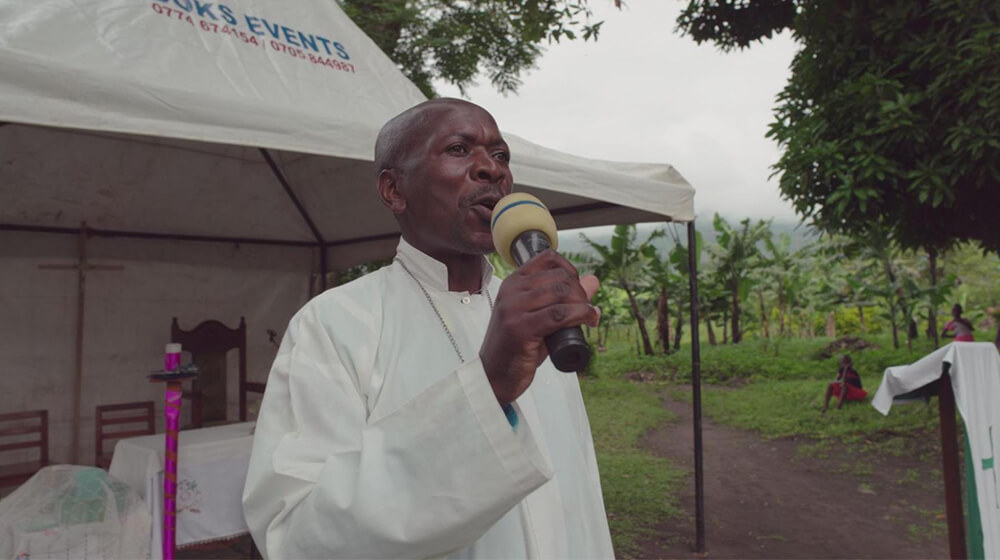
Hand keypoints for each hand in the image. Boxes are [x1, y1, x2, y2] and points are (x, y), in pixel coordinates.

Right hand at [479, 251, 599, 405]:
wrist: (495, 374)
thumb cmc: (518, 346)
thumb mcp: (540, 316)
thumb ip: (564, 298)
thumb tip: (593, 280)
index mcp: (513, 283)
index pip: (548, 258)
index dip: (570, 270)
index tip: (578, 288)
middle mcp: (511, 291)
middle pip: (558, 277)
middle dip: (580, 292)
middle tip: (587, 309)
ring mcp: (514, 309)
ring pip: (560, 293)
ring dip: (582, 304)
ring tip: (589, 316)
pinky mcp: (520, 328)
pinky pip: (558, 315)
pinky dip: (579, 315)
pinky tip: (588, 320)